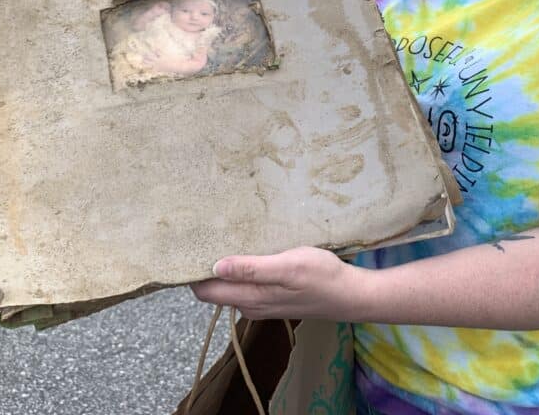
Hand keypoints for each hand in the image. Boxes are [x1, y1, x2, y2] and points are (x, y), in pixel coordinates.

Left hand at [190, 247, 362, 320]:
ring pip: (230, 285)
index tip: (188, 246)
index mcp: (249, 298)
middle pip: (214, 288)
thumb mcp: (287, 267)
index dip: (193, 271)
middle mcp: (250, 304)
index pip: (205, 291)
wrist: (350, 295)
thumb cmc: (321, 277)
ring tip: (222, 236)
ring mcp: (261, 302)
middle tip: (204, 234)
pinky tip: (248, 248)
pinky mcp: (272, 296)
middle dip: (205, 265)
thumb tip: (216, 267)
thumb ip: (252, 269)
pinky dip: (241, 268)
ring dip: (224, 265)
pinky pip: (245, 283)